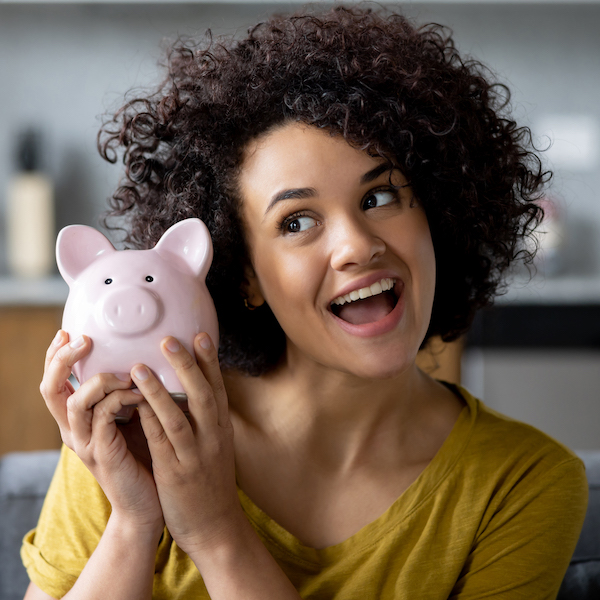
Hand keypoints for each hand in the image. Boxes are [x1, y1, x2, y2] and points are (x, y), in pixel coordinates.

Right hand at [40, 330, 163, 532]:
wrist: (147, 503)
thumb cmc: (144, 454)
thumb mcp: (132, 416)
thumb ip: (127, 391)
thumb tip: (142, 355)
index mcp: (77, 419)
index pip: (55, 382)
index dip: (55, 356)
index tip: (67, 331)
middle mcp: (73, 430)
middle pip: (51, 389)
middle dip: (63, 359)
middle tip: (83, 339)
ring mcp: (85, 443)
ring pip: (76, 402)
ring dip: (100, 379)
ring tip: (125, 372)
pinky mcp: (102, 454)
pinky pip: (103, 417)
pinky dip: (120, 399)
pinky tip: (140, 393)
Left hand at [131, 333, 242, 558]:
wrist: (215, 527)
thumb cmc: (210, 483)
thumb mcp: (217, 447)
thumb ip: (206, 420)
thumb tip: (194, 391)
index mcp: (222, 429)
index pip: (217, 388)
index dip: (210, 361)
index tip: (200, 335)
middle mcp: (213, 437)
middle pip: (203, 395)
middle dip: (187, 365)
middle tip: (169, 339)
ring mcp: (195, 455)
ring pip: (178, 417)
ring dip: (159, 390)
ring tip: (140, 366)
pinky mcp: (175, 473)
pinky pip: (160, 442)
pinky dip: (148, 420)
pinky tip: (133, 404)